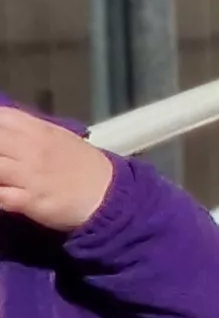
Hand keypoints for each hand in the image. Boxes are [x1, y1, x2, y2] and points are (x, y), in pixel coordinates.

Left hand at [0, 106, 116, 233]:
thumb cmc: (81, 165)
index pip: (2, 117)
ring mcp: (30, 175)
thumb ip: (28, 128)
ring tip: (4, 178)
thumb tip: (1, 122)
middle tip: (5, 160)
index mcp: (38, 130)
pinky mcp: (30, 200)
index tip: (2, 137)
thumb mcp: (57, 136)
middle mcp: (31, 150)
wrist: (108, 194)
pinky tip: (3, 194)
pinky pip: (1, 196)